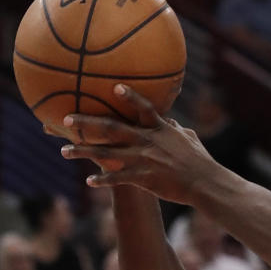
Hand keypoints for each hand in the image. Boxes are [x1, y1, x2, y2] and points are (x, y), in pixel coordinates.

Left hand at [60, 85, 218, 203]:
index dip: (129, 96)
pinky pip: (118, 178)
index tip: (113, 86)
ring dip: (83, 152)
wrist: (206, 183)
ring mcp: (144, 159)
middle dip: (87, 122)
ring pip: (107, 154)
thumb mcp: (190, 139)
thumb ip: (176, 128)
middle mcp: (148, 141)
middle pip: (112, 128)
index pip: (143, 108)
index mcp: (161, 129)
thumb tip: (170, 120)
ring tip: (64, 151)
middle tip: (66, 118)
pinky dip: (103, 180)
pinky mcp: (144, 177)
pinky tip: (89, 183)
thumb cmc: (200, 161)